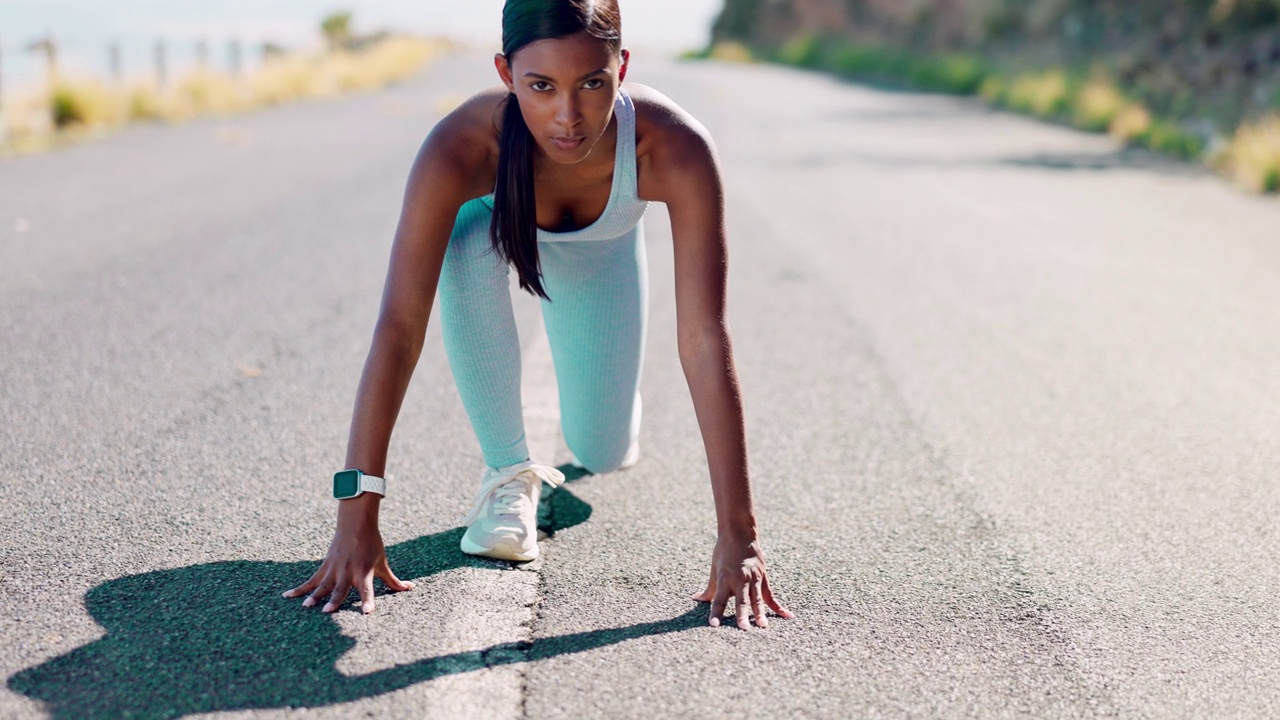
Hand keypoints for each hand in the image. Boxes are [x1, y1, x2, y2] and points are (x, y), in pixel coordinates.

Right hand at [282, 497, 413, 613]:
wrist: (356, 524)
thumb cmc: (372, 545)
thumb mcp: (382, 562)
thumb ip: (393, 580)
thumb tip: (410, 588)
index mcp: (364, 572)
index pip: (367, 590)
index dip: (368, 601)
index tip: (367, 613)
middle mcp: (348, 571)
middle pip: (340, 588)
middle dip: (334, 600)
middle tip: (328, 612)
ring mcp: (334, 569)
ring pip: (323, 585)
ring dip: (314, 596)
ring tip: (306, 606)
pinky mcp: (325, 566)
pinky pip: (311, 580)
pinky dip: (299, 588)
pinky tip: (287, 595)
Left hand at [693, 529, 791, 628]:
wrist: (741, 533)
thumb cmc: (724, 551)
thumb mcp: (714, 569)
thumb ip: (709, 588)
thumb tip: (697, 599)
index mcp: (725, 578)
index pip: (719, 599)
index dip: (716, 612)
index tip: (713, 625)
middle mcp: (740, 579)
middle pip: (741, 600)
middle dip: (742, 615)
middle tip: (744, 629)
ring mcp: (754, 578)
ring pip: (757, 599)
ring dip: (760, 613)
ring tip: (763, 626)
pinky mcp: (763, 577)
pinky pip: (771, 595)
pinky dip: (778, 606)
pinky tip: (787, 615)